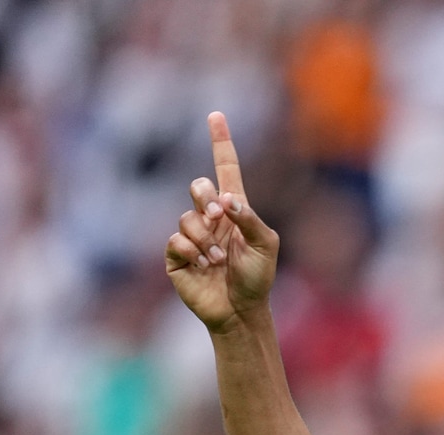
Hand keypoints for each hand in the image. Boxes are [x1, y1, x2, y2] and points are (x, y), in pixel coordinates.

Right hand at [167, 112, 278, 333]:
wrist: (241, 311)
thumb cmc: (257, 279)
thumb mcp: (267, 246)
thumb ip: (251, 219)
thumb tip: (228, 200)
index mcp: (234, 210)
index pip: (225, 168)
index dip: (220, 142)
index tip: (215, 115)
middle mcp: (210, 218)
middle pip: (198, 186)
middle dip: (206, 198)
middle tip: (219, 217)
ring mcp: (192, 236)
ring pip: (186, 217)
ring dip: (205, 238)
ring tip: (217, 260)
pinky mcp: (176, 256)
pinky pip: (176, 240)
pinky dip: (192, 251)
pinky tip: (203, 266)